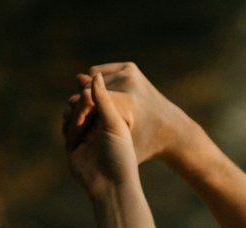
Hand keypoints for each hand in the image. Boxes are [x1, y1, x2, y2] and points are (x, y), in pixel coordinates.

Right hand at [65, 72, 137, 198]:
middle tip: (82, 116)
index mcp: (115, 115)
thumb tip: (94, 74)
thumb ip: (103, 100)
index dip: (88, 96)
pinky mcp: (75, 143)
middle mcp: (102, 122)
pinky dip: (68, 127)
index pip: (96, 96)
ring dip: (73, 117)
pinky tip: (72, 134)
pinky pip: (67, 127)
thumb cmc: (120, 155)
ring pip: (73, 113)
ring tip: (78, 126)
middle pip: (83, 103)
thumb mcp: (113, 124)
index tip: (86, 98)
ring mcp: (88, 132)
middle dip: (79, 107)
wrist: (111, 186)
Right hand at [76, 61, 196, 165]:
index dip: (79, 112)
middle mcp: (128, 82)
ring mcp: (129, 72)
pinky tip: (107, 100)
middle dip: (85, 104)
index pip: (87, 98)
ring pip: (93, 80)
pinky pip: (100, 72)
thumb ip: (93, 116)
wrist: (171, 130)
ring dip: (93, 94)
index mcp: (126, 103)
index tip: (78, 124)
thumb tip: (74, 88)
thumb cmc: (142, 143)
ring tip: (100, 112)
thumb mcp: (115, 140)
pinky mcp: (130, 67)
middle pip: (89, 89)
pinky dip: (100, 85)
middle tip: (89, 120)